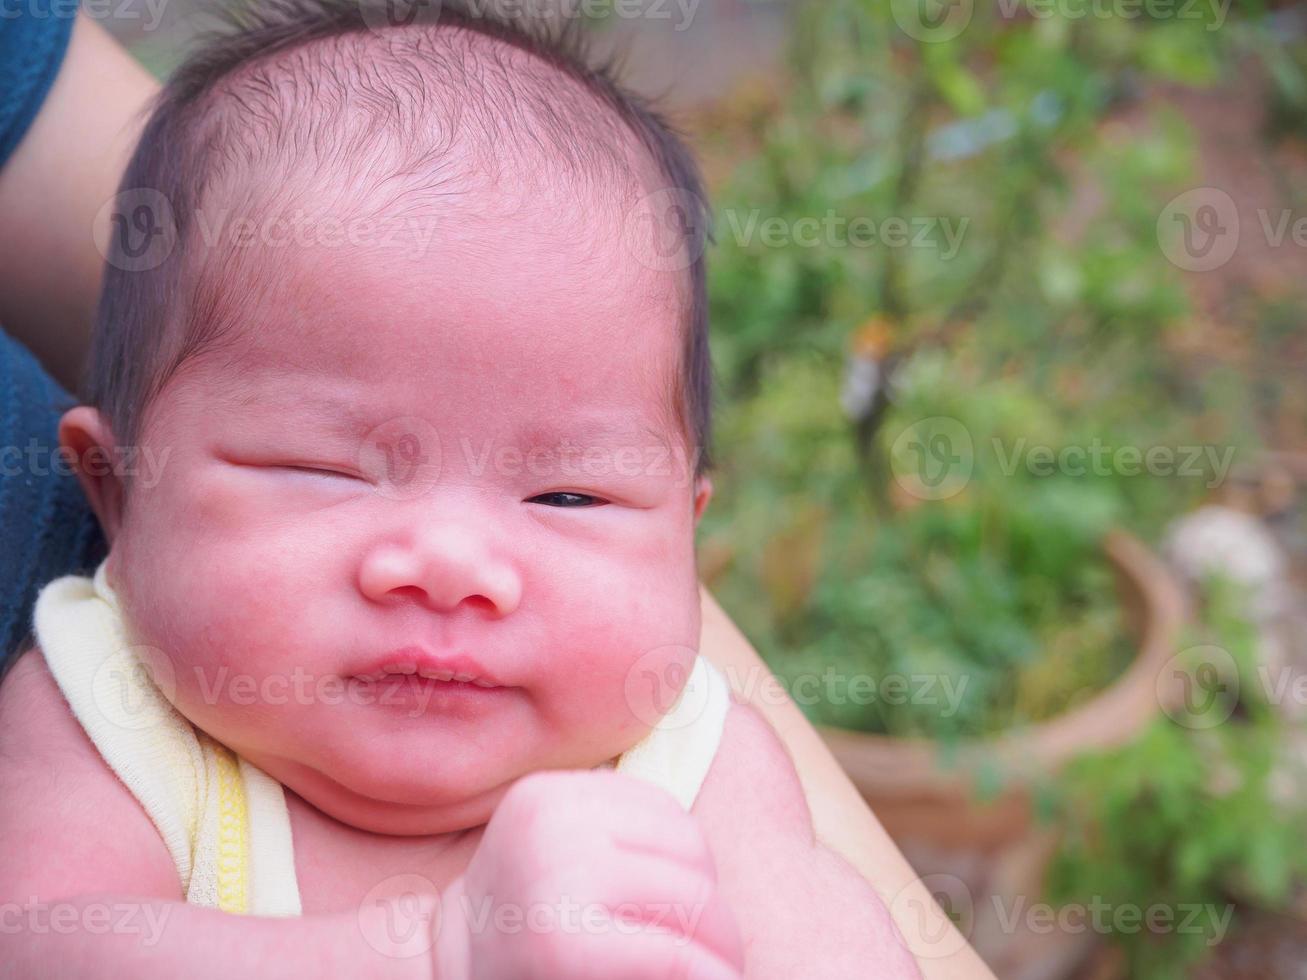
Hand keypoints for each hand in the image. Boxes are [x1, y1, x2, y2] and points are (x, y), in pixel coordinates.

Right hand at [436, 769, 744, 979]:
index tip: (682, 911)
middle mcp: (550, 823)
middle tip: (711, 951)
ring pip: (693, 900)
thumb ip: (614, 832)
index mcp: (549, 796)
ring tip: (713, 974)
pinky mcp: (562, 942)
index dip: (690, 869)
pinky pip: (675, 956)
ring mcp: (555, 878)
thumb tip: (733, 778)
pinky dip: (706, 977)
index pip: (666, 813)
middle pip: (687, 850)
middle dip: (711, 909)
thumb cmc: (523, 936)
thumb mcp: (558, 858)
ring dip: (718, 948)